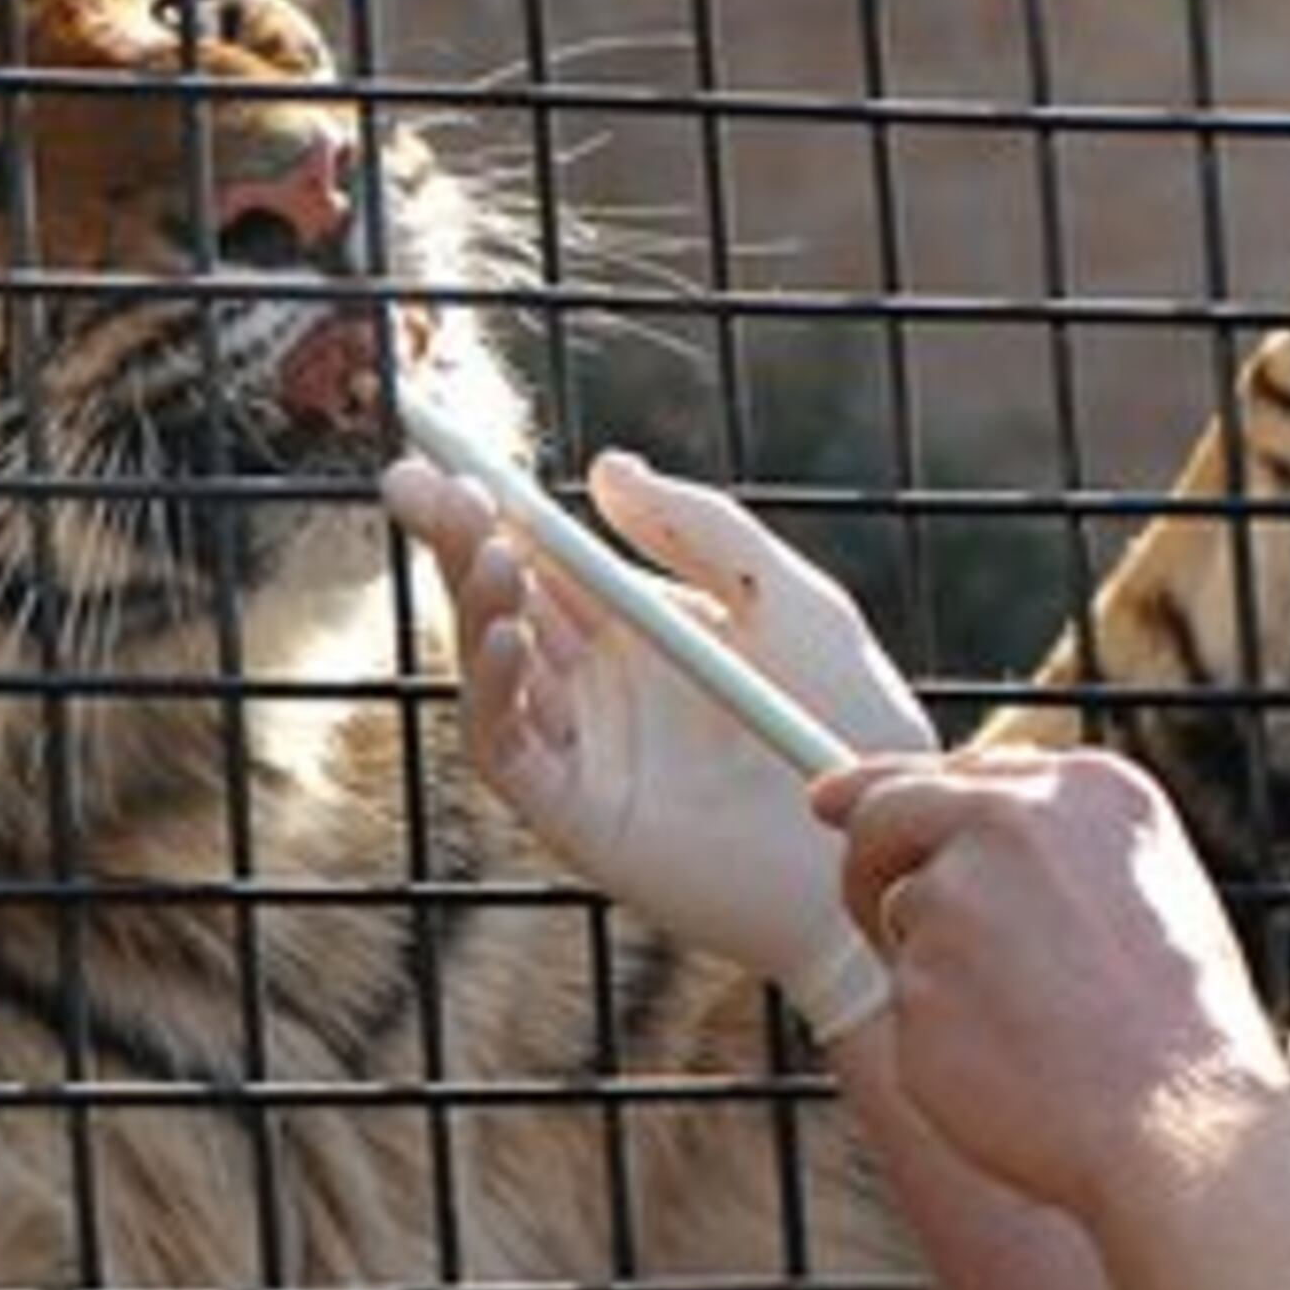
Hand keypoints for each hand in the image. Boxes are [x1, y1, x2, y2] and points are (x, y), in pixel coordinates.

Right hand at [381, 446, 932, 1035]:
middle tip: (415, 482)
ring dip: (475, 604)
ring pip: (493, 669)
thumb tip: (604, 466)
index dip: (489, 507)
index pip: (543, 557)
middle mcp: (597, 686)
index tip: (442, 452)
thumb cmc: (849, 720)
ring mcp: (581, 750)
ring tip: (490, 551)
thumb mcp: (786, 598)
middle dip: (455, 540)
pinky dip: (492, 690)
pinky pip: (508, 748)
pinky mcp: (574, 815)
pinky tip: (506, 636)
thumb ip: (703, 530)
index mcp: (640, 630)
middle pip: (501, 602)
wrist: (874, 836)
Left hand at [816, 748, 1289, 1221]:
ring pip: (904, 920)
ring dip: (939, 969)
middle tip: (869, 908)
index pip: (956, 769)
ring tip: (1034, 1026)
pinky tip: (1014, 1064)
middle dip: (867, 862)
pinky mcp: (916, 979)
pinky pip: (909, 1004)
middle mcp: (1013, 820)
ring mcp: (957, 896)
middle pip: (884, 814)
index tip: (838, 798)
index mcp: (1086, 788)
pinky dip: (943, 1038)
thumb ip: (1049, 850)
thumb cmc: (1182, 1028)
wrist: (1184, 1123)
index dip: (887, 789)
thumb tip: (955, 848)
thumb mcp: (1145, 891)